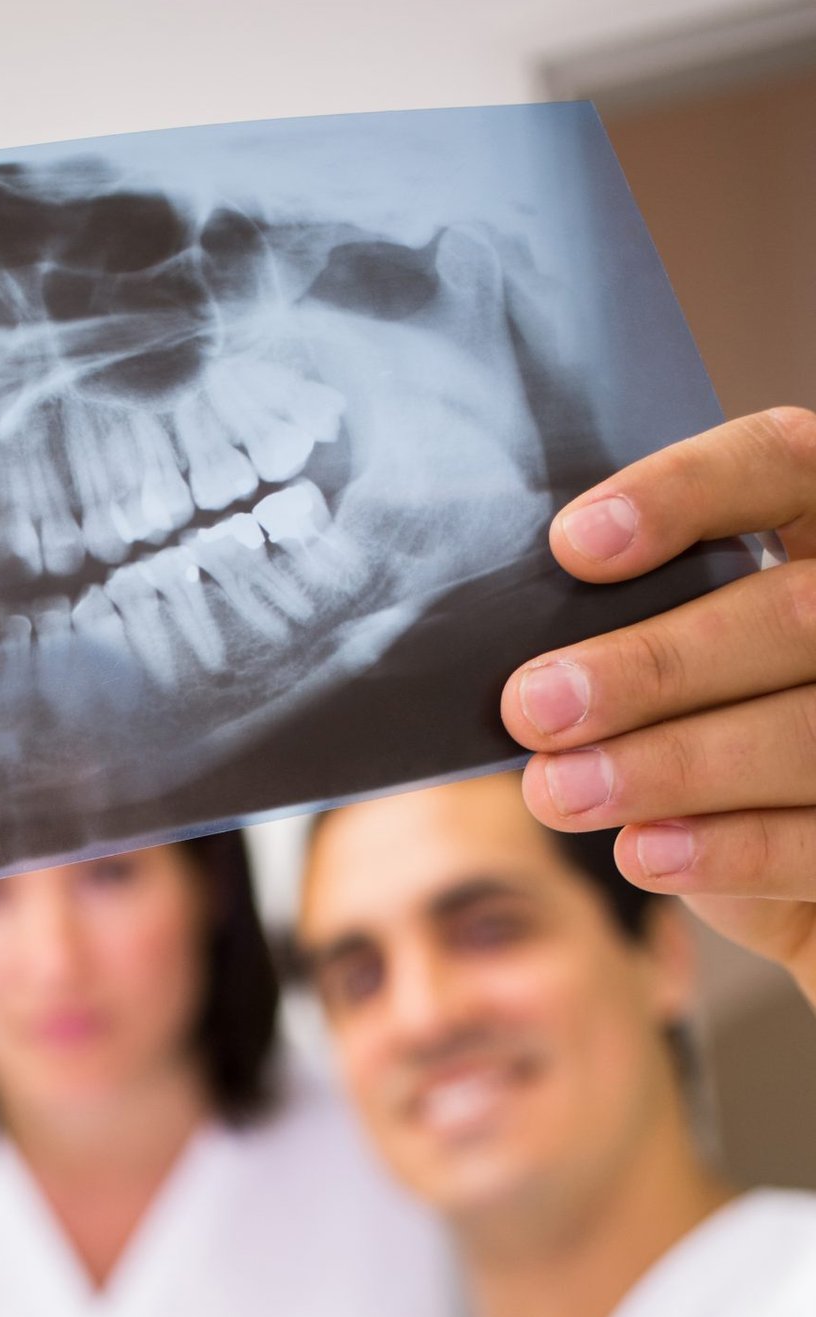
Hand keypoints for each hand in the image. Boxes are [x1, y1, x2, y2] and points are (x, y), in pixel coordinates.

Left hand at [501, 407, 815, 1008]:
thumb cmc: (714, 726)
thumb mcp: (686, 655)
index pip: (782, 464)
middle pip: (792, 613)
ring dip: (668, 765)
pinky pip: (813, 842)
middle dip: (652, 666)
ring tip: (560, 790)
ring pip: (805, 732)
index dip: (687, 491)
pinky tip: (641, 851)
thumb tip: (529, 660)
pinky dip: (724, 851)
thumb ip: (637, 622)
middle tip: (535, 706)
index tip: (571, 547)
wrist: (784, 851)